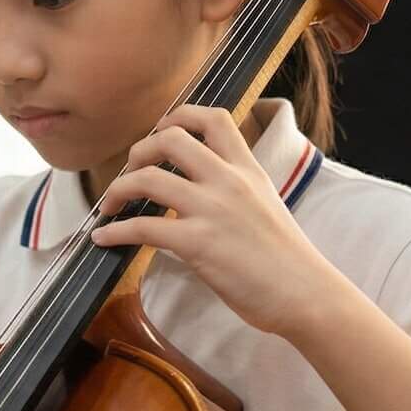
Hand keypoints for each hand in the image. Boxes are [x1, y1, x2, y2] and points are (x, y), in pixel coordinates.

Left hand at [89, 105, 346, 339]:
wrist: (307, 294)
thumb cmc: (287, 260)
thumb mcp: (265, 205)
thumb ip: (234, 190)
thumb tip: (198, 190)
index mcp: (248, 170)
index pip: (213, 118)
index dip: (178, 116)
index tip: (159, 131)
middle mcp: (229, 181)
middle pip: (171, 139)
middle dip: (139, 151)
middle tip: (129, 172)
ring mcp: (213, 210)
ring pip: (148, 178)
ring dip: (118, 190)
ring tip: (110, 206)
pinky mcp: (198, 243)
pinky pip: (142, 227)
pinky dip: (115, 232)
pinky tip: (103, 238)